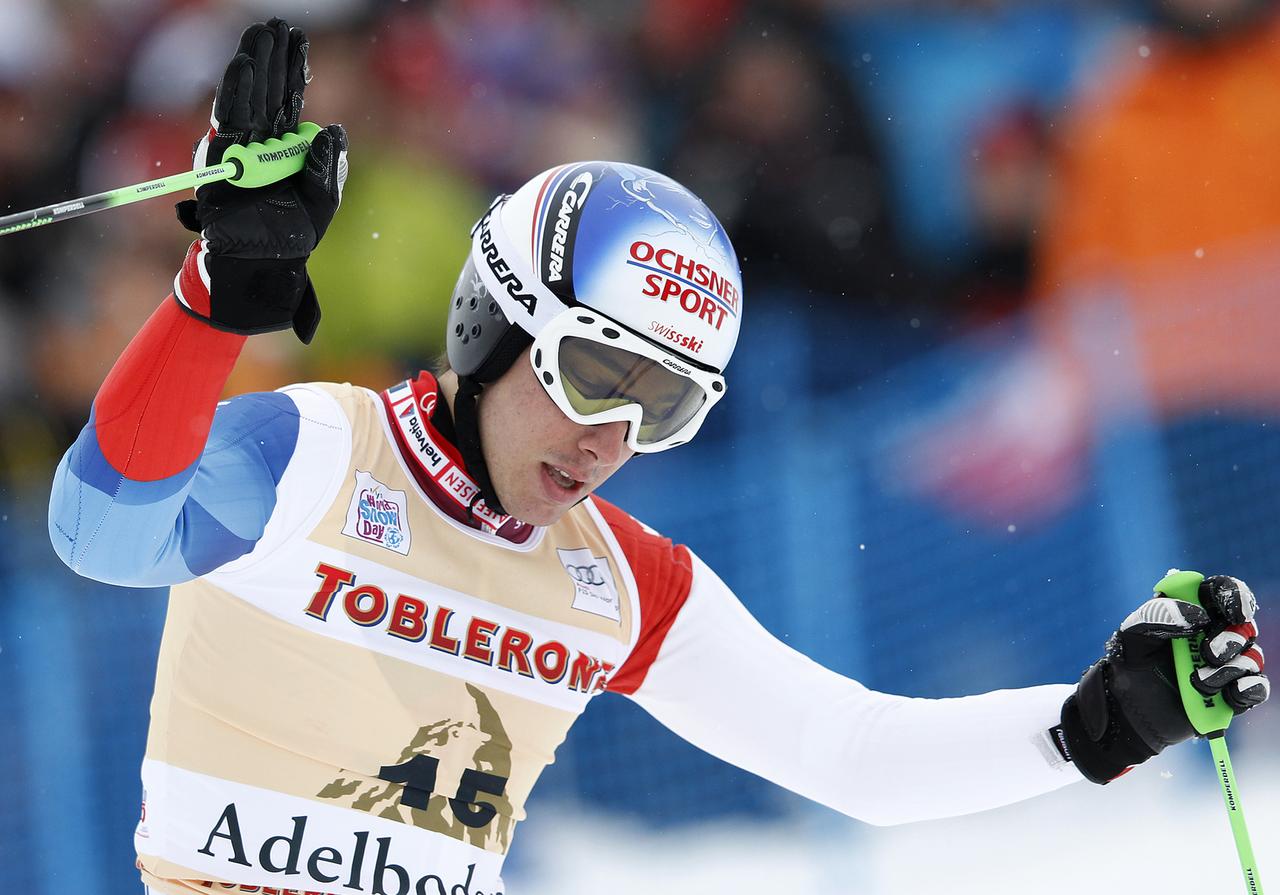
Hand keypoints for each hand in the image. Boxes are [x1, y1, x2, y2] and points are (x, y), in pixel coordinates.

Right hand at [172, 18, 346, 343]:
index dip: (290, 70)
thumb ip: (329, 166)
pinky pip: (223, 139)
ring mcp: (236, 160)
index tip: (295, 37)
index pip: (287, 101)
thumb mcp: (323, 202)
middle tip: (273, 27)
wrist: (265, 274)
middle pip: (263, 96)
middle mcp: (258, 148)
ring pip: (241, 108)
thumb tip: (334, 127)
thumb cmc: (293, 239)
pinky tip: (240, 77)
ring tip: (255, 46)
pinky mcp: (218, 177)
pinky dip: (230, 107)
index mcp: (283, 150)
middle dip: (268, 61)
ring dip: (248, 76)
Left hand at [1058, 575, 1267, 783]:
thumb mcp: (1132, 633)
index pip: (1224, 592)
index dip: (1235, 597)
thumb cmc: (1132, 662)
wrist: (1129, 707)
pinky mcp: (1233, 693)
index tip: (1232, 610)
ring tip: (1197, 681)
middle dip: (1230, 639)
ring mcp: (1228, 664)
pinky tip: (1233, 691)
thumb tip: (1197, 615)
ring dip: (1227, 669)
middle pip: (1244, 626)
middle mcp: (1217, 634)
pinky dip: (1248, 688)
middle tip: (1208, 652)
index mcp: (1194, 611)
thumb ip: (1157, 615)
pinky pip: (1256, 688)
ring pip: (1251, 658)